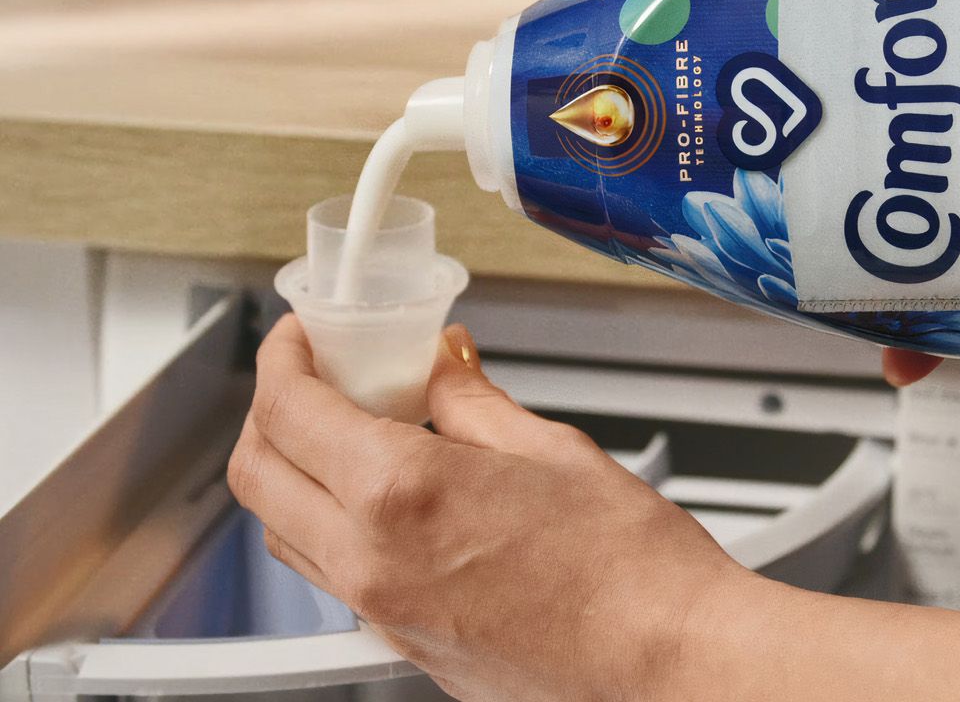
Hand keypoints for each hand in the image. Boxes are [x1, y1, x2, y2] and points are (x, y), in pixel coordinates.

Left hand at [227, 315, 750, 701]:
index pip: (288, 409)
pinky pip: (334, 576)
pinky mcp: (403, 644)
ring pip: (284, 531)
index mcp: (402, 493)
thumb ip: (474, 401)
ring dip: (298, 472)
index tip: (304, 335)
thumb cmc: (631, 569)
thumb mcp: (552, 450)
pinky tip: (399, 497)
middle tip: (318, 376)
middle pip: (257, 475)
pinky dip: (337, 524)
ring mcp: (381, 612)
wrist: (666, 658)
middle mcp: (371, 561)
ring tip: (360, 433)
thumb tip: (442, 365)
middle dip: (271, 411)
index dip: (284, 356)